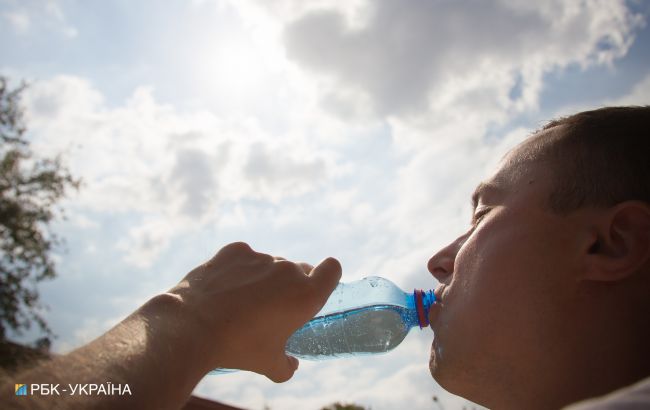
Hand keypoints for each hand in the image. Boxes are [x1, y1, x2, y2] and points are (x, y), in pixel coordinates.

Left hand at [167, 242, 341, 381]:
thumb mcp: (268, 364)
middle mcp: (287, 271)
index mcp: (305, 296)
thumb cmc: (238, 347)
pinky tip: (224, 287)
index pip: (332, 269)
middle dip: (290, 285)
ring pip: (270, 264)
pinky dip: (239, 268)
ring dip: (263, 278)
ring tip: (240, 301)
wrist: (193, 327)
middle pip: (299, 269)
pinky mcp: (235, 250)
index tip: (315, 287)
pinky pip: (245, 257)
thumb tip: (290, 365)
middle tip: (272, 307)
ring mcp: (260, 257)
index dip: (326, 276)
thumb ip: (287, 365)